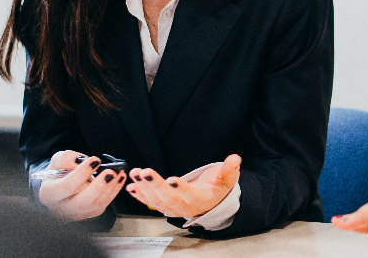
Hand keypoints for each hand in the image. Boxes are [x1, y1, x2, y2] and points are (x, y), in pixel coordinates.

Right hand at [37, 150, 125, 220]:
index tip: (94, 160)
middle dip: (98, 187)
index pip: (66, 187)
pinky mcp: (90, 214)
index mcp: (49, 195)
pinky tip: (120, 178)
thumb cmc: (59, 173)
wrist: (61, 186)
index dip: (81, 174)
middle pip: (81, 203)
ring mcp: (77, 214)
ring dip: (110, 188)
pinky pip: (104, 204)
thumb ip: (66, 159)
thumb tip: (80, 161)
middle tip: (110, 172)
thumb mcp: (57, 162)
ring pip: (95, 205)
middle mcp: (62, 208)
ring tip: (119, 172)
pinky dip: (114, 191)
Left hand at [125, 154, 240, 218]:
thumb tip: (234, 159)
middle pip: (168, 199)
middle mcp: (185, 207)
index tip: (172, 180)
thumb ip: (230, 169)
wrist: (210, 198)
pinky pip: (149, 202)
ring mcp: (173, 207)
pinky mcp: (164, 205)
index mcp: (201, 200)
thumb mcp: (227, 177)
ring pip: (156, 201)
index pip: (190, 196)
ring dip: (144, 188)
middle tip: (145, 172)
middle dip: (155, 185)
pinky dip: (139, 195)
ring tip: (136, 173)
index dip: (181, 189)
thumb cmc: (217, 187)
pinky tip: (132, 186)